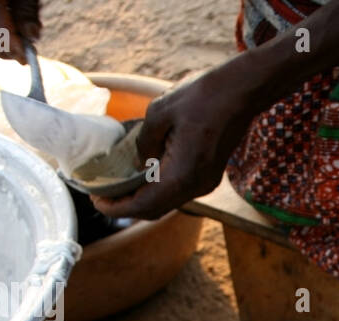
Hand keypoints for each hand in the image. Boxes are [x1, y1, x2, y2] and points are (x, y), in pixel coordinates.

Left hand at [92, 67, 258, 220]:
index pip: (143, 205)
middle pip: (155, 211)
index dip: (116, 207)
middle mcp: (195, 187)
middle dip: (127, 207)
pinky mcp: (209, 176)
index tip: (96, 200)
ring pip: (167, 203)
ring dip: (142, 199)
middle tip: (103, 195)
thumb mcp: (159, 112)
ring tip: (119, 186)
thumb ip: (143, 143)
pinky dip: (157, 190)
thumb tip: (139, 163)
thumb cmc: (202, 97)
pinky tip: (143, 176)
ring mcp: (205, 184)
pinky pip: (178, 192)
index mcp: (181, 175)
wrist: (241, 92)